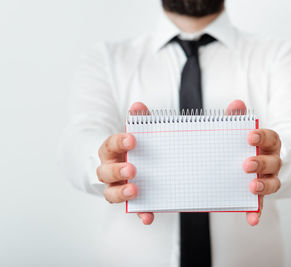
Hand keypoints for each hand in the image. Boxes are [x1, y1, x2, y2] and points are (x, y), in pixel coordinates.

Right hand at [96, 102, 153, 224]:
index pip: (109, 145)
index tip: (131, 139)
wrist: (123, 165)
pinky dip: (140, 214)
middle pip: (105, 172)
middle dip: (117, 170)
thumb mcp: (134, 132)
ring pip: (111, 194)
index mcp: (110, 152)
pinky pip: (133, 210)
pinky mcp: (129, 201)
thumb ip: (138, 120)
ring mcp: (116, 188)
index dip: (118, 142)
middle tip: (132, 169)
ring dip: (122, 193)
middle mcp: (108, 171)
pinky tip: (148, 217)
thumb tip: (138, 106)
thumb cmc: (130, 148)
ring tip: (134, 190)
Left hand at [226, 100, 281, 225]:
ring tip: (252, 187)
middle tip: (247, 164)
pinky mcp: (262, 194)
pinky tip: (252, 219)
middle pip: (273, 162)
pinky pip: (261, 204)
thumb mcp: (248, 130)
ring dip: (264, 186)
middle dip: (261, 163)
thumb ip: (239, 118)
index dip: (262, 137)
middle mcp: (275, 161)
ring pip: (272, 183)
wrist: (269, 162)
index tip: (250, 136)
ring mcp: (270, 179)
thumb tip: (235, 104)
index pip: (271, 137)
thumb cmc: (254, 145)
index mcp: (271, 143)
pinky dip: (256, 211)